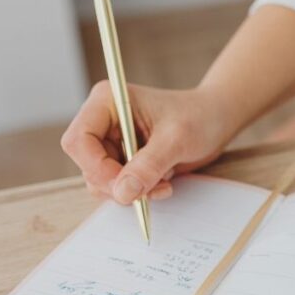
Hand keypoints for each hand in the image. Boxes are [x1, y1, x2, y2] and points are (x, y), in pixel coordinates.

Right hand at [61, 82, 237, 203]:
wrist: (216, 120)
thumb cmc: (199, 116)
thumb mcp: (177, 139)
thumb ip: (149, 165)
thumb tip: (123, 192)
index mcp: (107, 102)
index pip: (78, 140)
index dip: (96, 167)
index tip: (124, 185)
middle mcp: (102, 121)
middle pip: (87, 165)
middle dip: (117, 184)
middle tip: (148, 191)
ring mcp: (111, 142)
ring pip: (100, 181)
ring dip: (131, 191)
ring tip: (163, 184)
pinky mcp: (123, 160)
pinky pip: (118, 187)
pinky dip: (139, 192)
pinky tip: (163, 184)